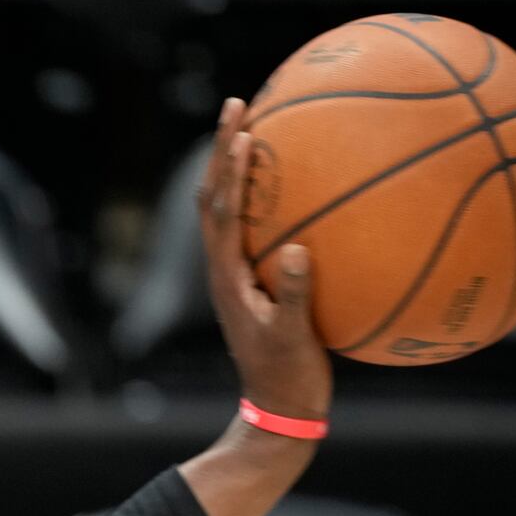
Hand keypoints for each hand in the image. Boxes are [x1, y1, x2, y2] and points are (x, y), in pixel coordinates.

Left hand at [199, 97, 331, 420]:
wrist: (278, 410)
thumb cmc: (287, 377)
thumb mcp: (294, 339)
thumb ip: (295, 296)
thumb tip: (299, 252)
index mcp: (228, 278)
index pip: (222, 211)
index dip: (231, 170)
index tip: (243, 132)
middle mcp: (225, 269)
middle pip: (215, 197)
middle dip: (224, 150)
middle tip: (238, 105)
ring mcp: (237, 274)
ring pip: (230, 209)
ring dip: (237, 167)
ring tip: (255, 126)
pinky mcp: (254, 282)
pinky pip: (256, 227)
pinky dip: (265, 196)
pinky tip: (296, 180)